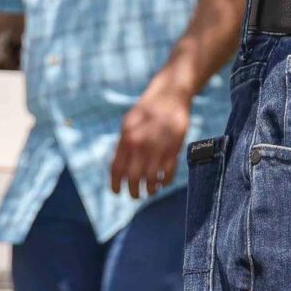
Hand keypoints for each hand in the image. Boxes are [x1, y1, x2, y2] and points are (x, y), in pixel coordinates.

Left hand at [111, 75, 194, 199]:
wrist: (170, 95)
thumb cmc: (147, 109)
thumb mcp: (129, 123)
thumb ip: (123, 144)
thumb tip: (119, 168)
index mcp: (127, 139)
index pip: (117, 170)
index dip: (116, 185)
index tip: (117, 192)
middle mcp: (141, 146)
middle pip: (134, 179)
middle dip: (133, 192)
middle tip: (135, 195)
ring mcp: (158, 148)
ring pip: (151, 180)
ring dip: (150, 190)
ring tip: (150, 191)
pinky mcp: (174, 149)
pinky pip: (168, 174)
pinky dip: (165, 182)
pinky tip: (163, 182)